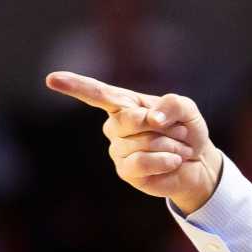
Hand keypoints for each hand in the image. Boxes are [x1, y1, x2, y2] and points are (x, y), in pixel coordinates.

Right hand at [44, 71, 223, 213]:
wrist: (199, 163)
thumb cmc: (186, 131)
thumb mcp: (186, 110)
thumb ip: (172, 104)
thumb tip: (152, 118)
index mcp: (123, 104)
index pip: (96, 93)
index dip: (75, 85)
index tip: (53, 79)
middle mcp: (114, 126)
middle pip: (130, 119)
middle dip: (163, 126)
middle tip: (179, 132)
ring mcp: (117, 150)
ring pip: (141, 142)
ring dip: (170, 144)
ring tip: (178, 148)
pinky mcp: (126, 171)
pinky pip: (142, 161)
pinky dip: (165, 160)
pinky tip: (174, 161)